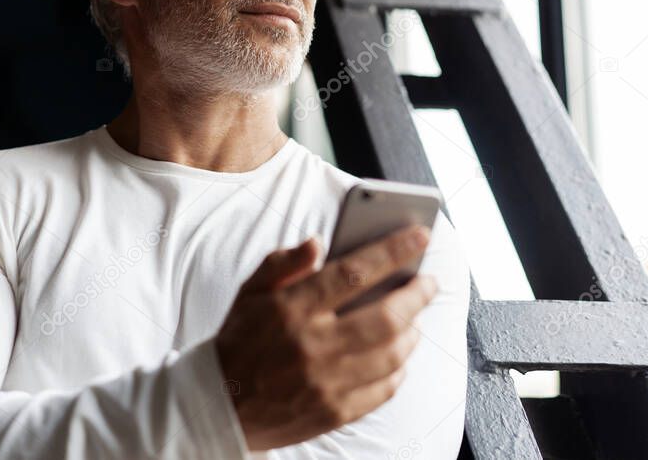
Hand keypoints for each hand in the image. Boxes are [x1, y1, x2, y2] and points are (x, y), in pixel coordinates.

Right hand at [214, 224, 437, 450]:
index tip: (420, 235)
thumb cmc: (240, 340)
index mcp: (292, 309)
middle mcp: (312, 345)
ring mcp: (325, 383)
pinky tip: (399, 356)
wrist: (218, 404)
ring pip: (392, 354)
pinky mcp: (333, 412)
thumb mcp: (251, 292)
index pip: (355, 272)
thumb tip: (318, 243)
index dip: (393, 251)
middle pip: (386, 317)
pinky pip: (383, 390)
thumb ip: (283, 262)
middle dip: (417, 295)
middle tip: (428, 282)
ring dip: (413, 332)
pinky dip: (399, 370)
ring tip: (414, 318)